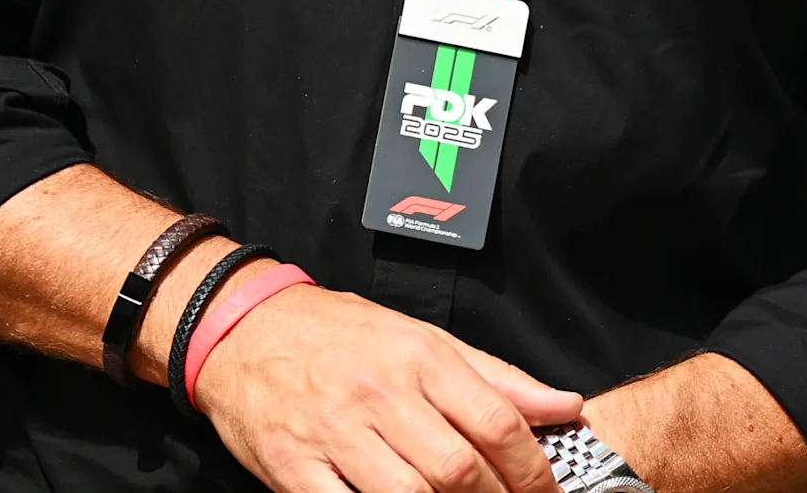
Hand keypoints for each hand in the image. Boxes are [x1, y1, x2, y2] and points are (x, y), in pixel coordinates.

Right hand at [191, 278, 580, 492]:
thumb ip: (496, 378)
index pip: (496, 421)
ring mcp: (334, 433)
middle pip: (457, 467)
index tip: (548, 490)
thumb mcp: (424, 339)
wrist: (243, 329)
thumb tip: (564, 406)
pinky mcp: (293, 469)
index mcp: (421, 357)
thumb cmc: (340, 335)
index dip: (532, 468)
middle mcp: (380, 393)